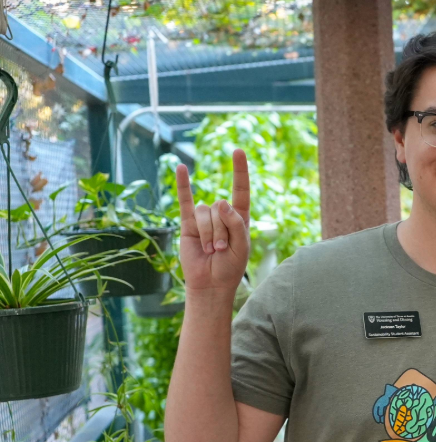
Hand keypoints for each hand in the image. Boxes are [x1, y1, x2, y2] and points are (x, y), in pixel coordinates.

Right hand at [177, 149, 250, 291]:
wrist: (210, 283)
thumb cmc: (230, 267)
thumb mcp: (241, 246)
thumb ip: (236, 224)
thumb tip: (221, 202)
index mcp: (239, 218)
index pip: (241, 190)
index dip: (240, 171)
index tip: (238, 151)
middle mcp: (221, 214)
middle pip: (220, 209)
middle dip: (221, 232)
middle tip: (221, 250)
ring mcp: (204, 218)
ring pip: (204, 213)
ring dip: (208, 234)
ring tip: (210, 250)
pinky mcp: (188, 224)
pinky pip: (185, 201)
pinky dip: (183, 185)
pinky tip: (180, 167)